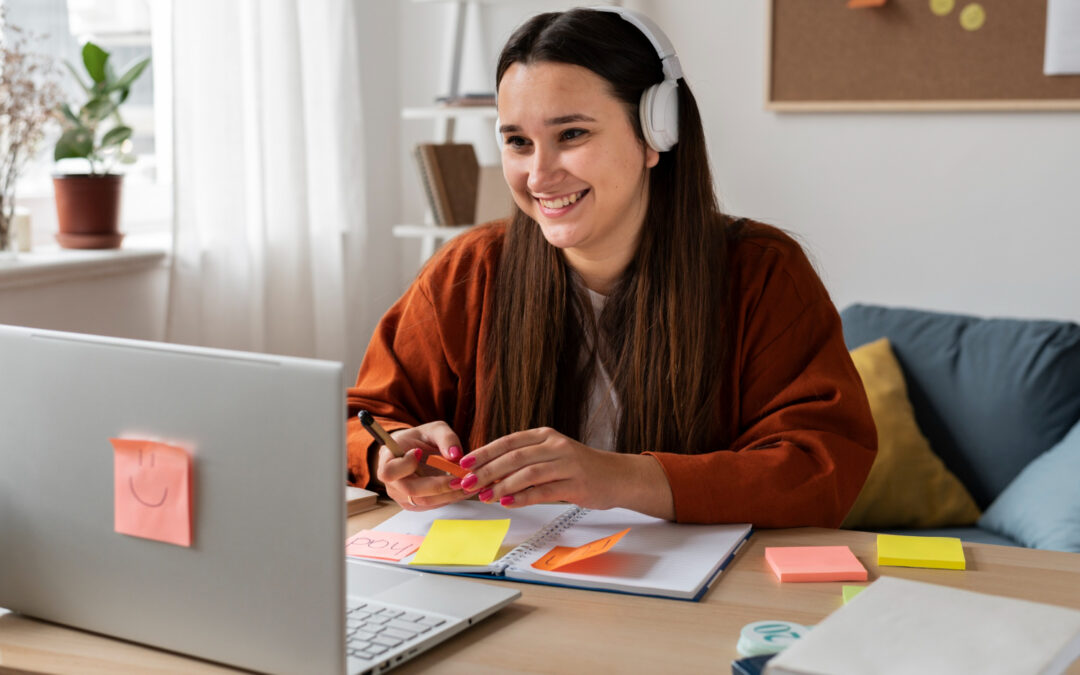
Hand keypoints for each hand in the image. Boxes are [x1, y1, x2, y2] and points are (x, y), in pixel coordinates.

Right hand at [376, 421, 468, 510]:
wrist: (415, 451)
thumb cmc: (421, 439)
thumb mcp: (435, 429)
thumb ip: (446, 437)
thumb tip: (455, 455)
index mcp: (388, 460)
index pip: (388, 471)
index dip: (404, 465)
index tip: (419, 452)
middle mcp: (392, 482)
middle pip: (411, 490)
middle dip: (439, 485)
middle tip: (460, 478)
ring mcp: (402, 496)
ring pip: (424, 501)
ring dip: (448, 494)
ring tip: (468, 484)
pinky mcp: (414, 504)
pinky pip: (432, 505)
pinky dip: (449, 498)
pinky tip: (462, 489)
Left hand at [457, 427, 626, 509]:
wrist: (617, 476)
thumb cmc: (580, 468)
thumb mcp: (552, 454)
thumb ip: (526, 460)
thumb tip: (490, 472)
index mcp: (546, 435)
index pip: (509, 441)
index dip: (484, 452)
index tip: (464, 464)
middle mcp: (555, 446)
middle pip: (514, 457)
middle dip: (487, 471)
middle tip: (468, 483)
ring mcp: (567, 464)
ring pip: (527, 473)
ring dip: (502, 486)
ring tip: (484, 496)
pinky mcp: (576, 484)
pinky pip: (544, 491)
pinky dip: (522, 497)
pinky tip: (507, 503)